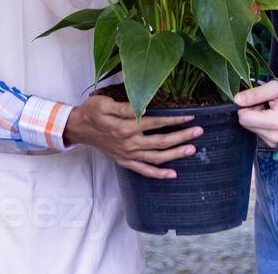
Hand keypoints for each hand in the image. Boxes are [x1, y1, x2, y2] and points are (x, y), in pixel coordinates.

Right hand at [64, 96, 200, 178]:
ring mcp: (127, 155)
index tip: (190, 117)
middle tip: (199, 132)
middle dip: (181, 137)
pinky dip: (158, 174)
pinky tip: (173, 174)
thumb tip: (143, 108)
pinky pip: (144, 171)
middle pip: (160, 142)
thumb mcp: (104, 103)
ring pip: (156, 158)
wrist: (78, 128)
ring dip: (175, 154)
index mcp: (125, 127)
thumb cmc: (91, 111)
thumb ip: (124, 108)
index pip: (155, 123)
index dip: (174, 120)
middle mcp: (129, 143)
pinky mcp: (124, 161)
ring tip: (192, 149)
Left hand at [235, 80, 277, 148]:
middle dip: (253, 112)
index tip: (258, 101)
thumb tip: (237, 99)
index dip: (247, 106)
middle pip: (247, 123)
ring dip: (259, 119)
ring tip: (274, 112)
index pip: (244, 117)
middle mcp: (273, 137)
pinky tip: (277, 120)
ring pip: (253, 129)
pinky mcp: (275, 146)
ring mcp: (274, 143)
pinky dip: (265, 126)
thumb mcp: (277, 89)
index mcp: (273, 123)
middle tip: (267, 105)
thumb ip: (256, 94)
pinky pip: (261, 134)